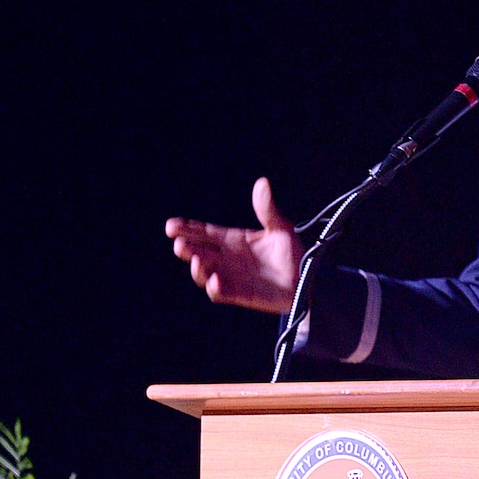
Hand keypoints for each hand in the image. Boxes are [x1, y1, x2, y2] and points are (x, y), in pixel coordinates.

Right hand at [166, 178, 302, 313]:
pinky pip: (222, 293)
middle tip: (179, 243)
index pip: (204, 233)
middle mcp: (227, 258)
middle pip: (198, 252)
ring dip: (197, 269)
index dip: (187, 228)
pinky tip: (215, 280)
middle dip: (186, 248)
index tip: (171, 226)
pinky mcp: (240, 294)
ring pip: (204, 274)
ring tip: (196, 260)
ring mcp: (231, 277)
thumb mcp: (280, 227)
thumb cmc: (291, 252)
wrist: (307, 278)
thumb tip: (262, 183)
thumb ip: (267, 209)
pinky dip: (216, 288)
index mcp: (232, 240)